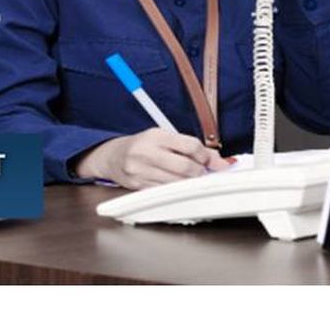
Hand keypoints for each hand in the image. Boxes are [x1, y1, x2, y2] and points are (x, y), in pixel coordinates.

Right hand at [73, 129, 231, 189]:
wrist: (112, 156)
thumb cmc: (142, 145)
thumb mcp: (164, 138)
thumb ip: (189, 147)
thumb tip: (218, 160)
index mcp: (156, 136)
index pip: (190, 146)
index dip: (207, 156)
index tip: (215, 162)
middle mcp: (147, 153)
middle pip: (185, 168)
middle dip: (201, 173)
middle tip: (206, 174)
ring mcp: (141, 172)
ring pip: (177, 184)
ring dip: (191, 185)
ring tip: (194, 181)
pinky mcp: (138, 187)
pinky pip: (165, 192)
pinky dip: (177, 192)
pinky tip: (180, 188)